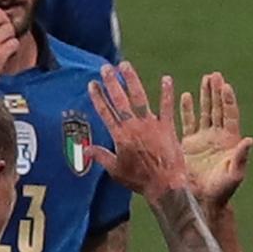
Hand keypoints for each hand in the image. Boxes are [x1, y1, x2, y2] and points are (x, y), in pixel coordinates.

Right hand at [86, 65, 185, 195]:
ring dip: (132, 80)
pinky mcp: (167, 127)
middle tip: (106, 67)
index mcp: (120, 136)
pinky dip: (167, 93)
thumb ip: (101, 156)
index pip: (105, 112)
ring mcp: (151, 125)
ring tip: (125, 66)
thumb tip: (85, 150)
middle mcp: (133, 126)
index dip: (98, 97)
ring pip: (139, 98)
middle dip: (111, 82)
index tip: (92, 84)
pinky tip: (167, 78)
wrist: (164, 185)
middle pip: (120, 100)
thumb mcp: (116, 170)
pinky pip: (167, 107)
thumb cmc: (139, 180)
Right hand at [174, 72, 251, 206]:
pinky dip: (187, 109)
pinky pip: (188, 122)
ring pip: (204, 112)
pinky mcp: (189, 144)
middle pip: (218, 108)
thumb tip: (249, 139)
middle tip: (215, 75)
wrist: (203, 200)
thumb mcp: (234, 174)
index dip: (228, 100)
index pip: (230, 115)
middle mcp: (217, 136)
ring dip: (204, 96)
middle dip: (216, 92)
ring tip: (205, 78)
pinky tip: (186, 95)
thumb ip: (241, 157)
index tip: (226, 86)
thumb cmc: (222, 190)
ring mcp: (203, 139)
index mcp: (230, 141)